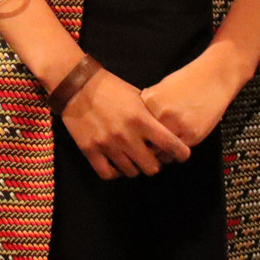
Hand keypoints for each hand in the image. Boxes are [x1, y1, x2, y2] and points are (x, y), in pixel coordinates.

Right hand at [60, 67, 190, 179]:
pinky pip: (108, 174)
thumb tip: (165, 129)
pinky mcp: (90, 151)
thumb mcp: (136, 95)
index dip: (181, 153)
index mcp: (141, 120)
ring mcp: (108, 146)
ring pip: (131, 172)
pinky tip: (117, 164)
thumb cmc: (110, 87)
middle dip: (156, 163)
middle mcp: (126, 136)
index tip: (183, 155)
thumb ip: (150, 114)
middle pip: (151, 167)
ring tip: (134, 159)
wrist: (77, 85)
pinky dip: (115, 172)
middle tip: (153, 157)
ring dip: (135, 167)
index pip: (170, 144)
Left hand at [142, 45, 248, 147]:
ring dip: (162, 152)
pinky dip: (175, 152)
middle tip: (151, 148)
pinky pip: (177, 151)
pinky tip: (177, 146)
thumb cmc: (188, 81)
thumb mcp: (161, 87)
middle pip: (146, 140)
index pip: (135, 126)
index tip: (140, 138)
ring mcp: (176, 125)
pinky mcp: (192, 135)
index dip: (137, 134)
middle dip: (147, 146)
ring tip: (165, 148)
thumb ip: (149, 105)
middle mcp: (161, 113)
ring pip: (161, 149)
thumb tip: (139, 124)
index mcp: (150, 100)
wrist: (214, 77)